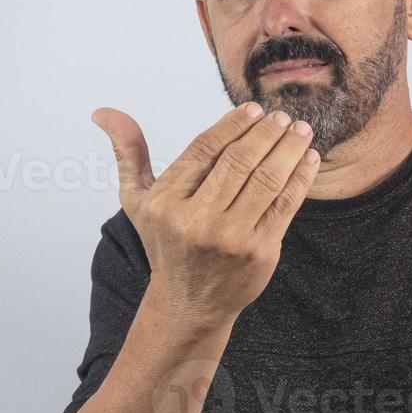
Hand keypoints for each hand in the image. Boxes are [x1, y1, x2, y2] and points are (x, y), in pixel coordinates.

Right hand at [91, 102, 319, 323]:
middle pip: (239, 161)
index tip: (253, 109)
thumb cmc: (165, 243)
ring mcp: (230, 237)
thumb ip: (128, 153)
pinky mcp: (259, 250)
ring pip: (266, 179)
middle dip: (266, 132)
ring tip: (300, 131)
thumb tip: (104, 112)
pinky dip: (300, 177)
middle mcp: (196, 220)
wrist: (189, 303)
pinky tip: (308, 159)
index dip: (232, 124)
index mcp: (166, 203)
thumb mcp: (137, 200)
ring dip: (288, 149)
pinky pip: (285, 204)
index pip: (203, 150)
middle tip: (281, 116)